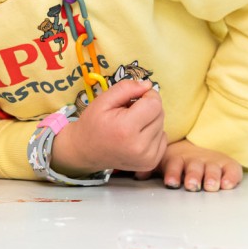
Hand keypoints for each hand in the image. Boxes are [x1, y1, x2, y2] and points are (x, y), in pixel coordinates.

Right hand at [51, 79, 166, 175]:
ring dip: (149, 121)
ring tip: (130, 125)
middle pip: (160, 114)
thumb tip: (148, 85)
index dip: (146, 95)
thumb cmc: (93, 123)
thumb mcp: (103, 100)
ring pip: (161, 126)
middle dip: (147, 108)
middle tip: (128, 112)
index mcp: (126, 129)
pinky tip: (136, 136)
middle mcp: (140, 146)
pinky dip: (152, 134)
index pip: (154, 103)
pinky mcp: (150, 163)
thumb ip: (126, 88)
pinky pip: (162, 139)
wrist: (85, 151)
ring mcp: (147, 157)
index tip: (134, 97)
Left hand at [137, 139, 242, 191]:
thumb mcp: (162, 163)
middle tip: (191, 185)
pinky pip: (232, 170)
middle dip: (193, 177)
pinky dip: (231, 177)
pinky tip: (227, 185)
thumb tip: (138, 176)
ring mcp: (211, 162)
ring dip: (211, 178)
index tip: (171, 183)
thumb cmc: (176, 161)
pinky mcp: (227, 165)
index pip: (174, 165)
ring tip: (210, 186)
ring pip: (212, 170)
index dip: (172, 174)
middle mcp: (195, 161)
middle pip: (194, 168)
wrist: (194, 148)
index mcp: (177, 159)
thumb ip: (150, 170)